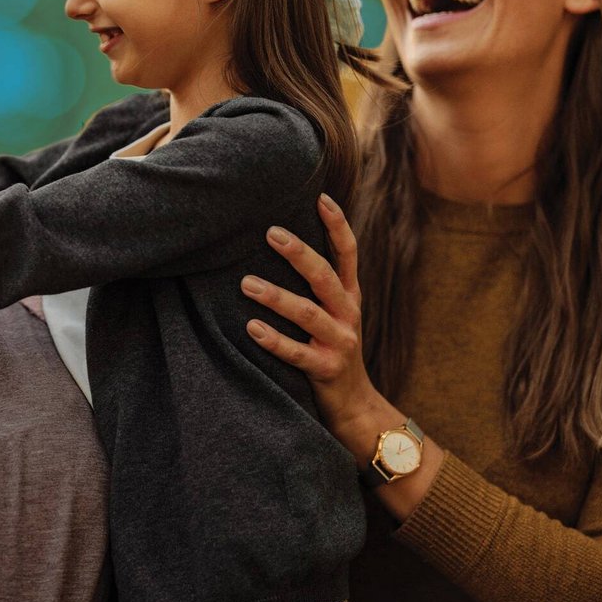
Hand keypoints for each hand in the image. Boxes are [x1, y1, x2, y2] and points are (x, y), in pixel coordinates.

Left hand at [239, 194, 378, 422]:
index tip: (321, 197)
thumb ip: (317, 284)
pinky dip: (274, 340)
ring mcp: (340, 343)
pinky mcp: (327, 371)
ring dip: (277, 297)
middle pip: (326, 278)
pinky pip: (297, 354)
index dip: (338, 226)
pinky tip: (250, 328)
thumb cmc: (331, 348)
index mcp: (349, 296)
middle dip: (299, 254)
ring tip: (246, 283)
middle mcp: (348, 315)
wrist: (355, 404)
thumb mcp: (332, 313)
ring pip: (309, 314)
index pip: (348, 254)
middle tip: (270, 233)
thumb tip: (281, 241)